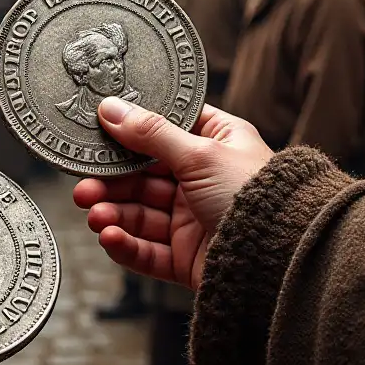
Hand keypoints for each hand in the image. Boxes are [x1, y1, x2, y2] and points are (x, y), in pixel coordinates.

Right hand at [74, 98, 272, 290]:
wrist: (281, 257)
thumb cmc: (255, 194)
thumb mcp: (201, 153)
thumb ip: (151, 133)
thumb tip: (111, 107)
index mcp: (216, 144)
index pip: (165, 130)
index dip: (131, 132)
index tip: (98, 132)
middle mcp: (203, 180)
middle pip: (143, 178)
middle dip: (111, 183)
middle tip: (84, 186)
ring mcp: (193, 220)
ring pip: (140, 215)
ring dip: (112, 214)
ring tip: (94, 215)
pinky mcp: (187, 257)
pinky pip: (147, 251)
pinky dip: (125, 244)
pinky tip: (109, 237)